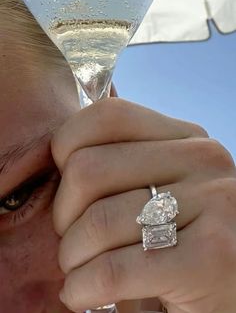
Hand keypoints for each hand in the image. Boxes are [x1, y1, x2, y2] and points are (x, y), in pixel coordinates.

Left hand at [51, 98, 235, 312]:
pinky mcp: (211, 259)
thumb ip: (123, 158)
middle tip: (75, 237)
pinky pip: (112, 270)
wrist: (224, 290)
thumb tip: (68, 135)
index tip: (68, 183)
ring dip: (73, 257)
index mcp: (187, 138)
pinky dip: (83, 288)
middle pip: (89, 168)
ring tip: (81, 268)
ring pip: (97, 221)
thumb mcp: (156, 187)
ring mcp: (214, 205)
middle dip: (64, 213)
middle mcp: (204, 161)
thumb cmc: (175, 238)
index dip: (67, 147)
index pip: (108, 115)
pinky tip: (85, 292)